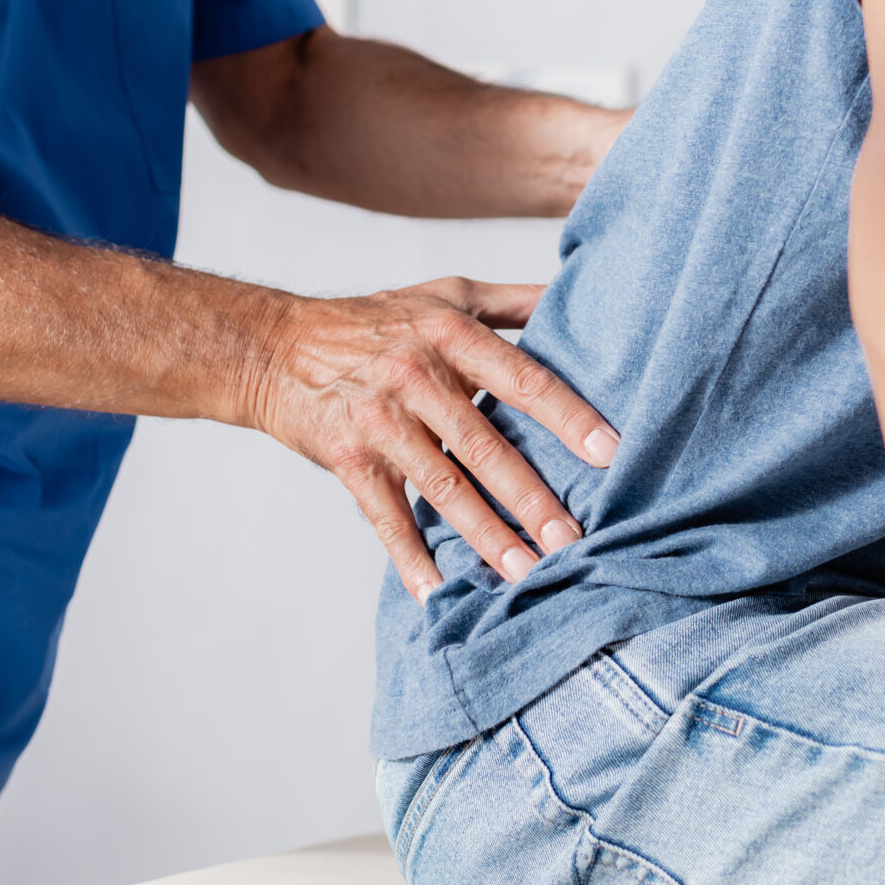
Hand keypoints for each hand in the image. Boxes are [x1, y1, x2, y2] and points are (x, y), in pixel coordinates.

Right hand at [244, 277, 618, 598]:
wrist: (274, 347)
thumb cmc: (375, 322)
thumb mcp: (447, 295)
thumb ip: (516, 299)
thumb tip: (583, 292)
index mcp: (450, 336)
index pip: (522, 379)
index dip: (568, 416)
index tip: (610, 453)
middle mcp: (416, 378)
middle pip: (486, 445)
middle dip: (532, 498)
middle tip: (575, 540)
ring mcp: (380, 422)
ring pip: (443, 486)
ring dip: (486, 536)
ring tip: (527, 574)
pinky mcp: (349, 460)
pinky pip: (385, 516)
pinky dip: (410, 557)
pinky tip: (438, 592)